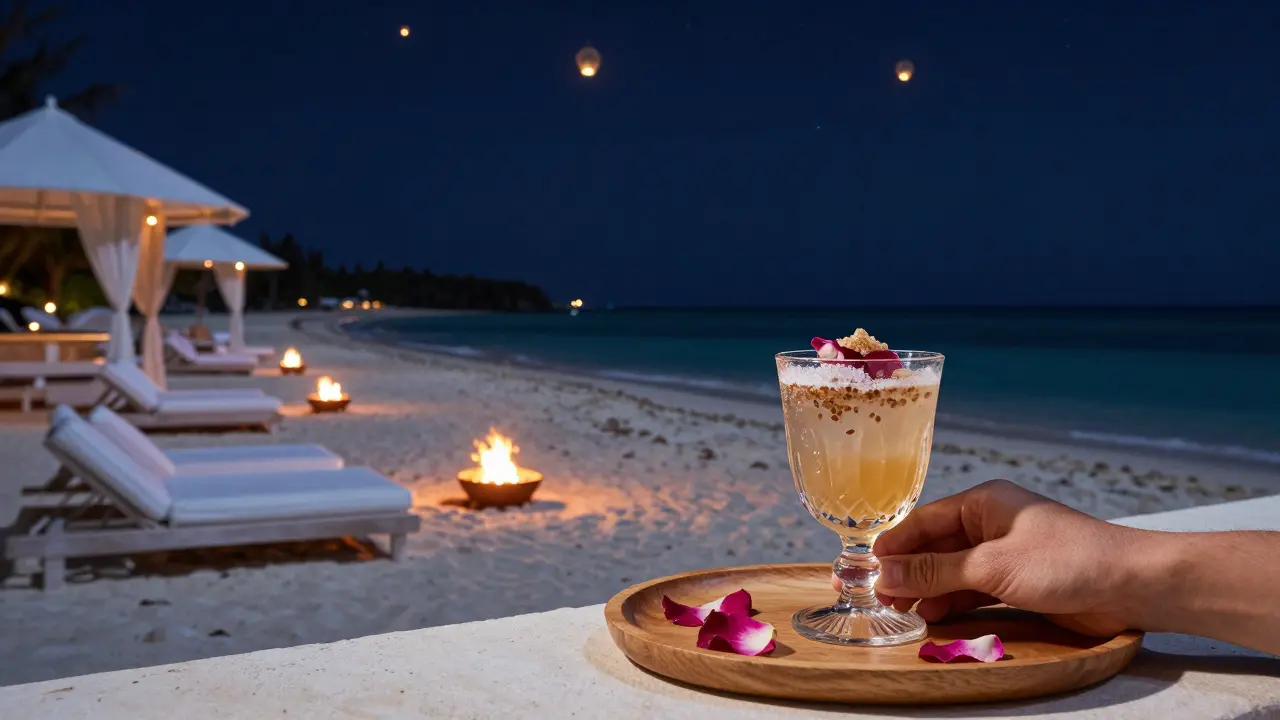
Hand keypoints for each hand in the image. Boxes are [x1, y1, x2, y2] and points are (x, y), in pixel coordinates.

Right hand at [830, 479, 1142, 636]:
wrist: (1130, 585)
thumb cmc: (1066, 560)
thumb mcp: (992, 566)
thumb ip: (936, 572)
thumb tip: (885, 573)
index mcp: (984, 504)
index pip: (924, 522)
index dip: (893, 545)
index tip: (864, 567)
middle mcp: (991, 525)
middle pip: (935, 548)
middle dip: (905, 571)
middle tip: (873, 594)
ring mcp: (1005, 555)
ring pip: (952, 572)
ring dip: (926, 591)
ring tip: (897, 610)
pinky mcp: (1018, 582)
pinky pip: (973, 590)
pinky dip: (952, 603)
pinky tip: (931, 617)